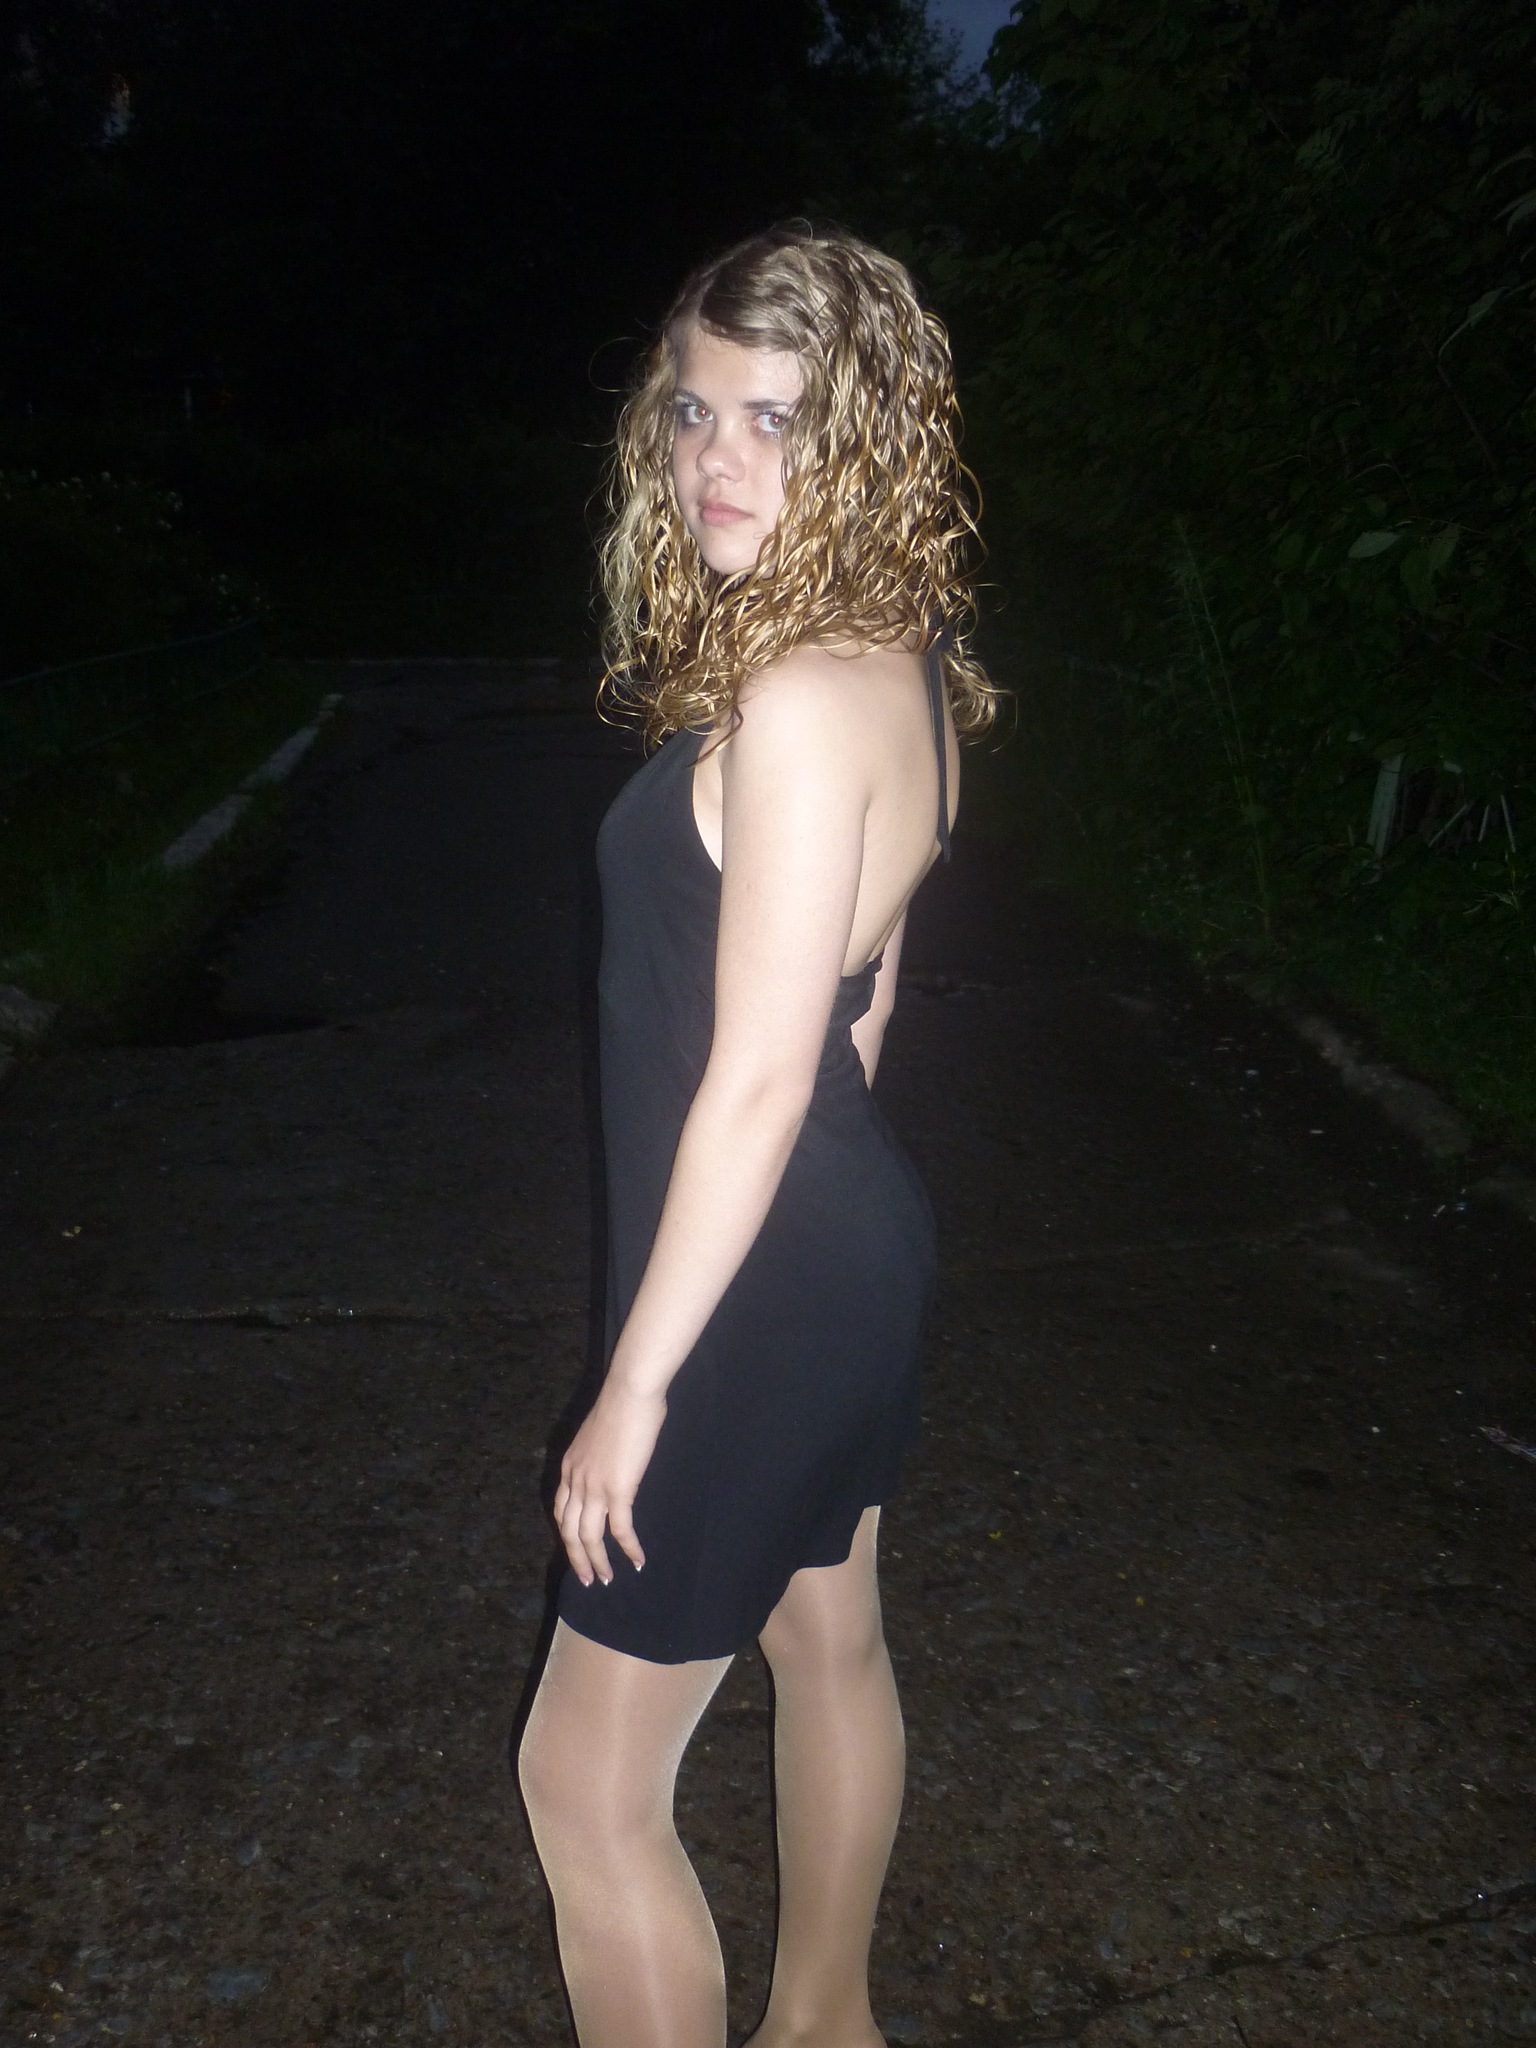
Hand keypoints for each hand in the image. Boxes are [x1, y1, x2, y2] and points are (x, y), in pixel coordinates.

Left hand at [553, 1381, 664, 1586]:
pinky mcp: (618, 1490)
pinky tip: (638, 1561)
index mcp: (569, 1467)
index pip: (561, 1511)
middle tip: (589, 1579)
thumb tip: (613, 1469)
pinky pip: (620, 1529)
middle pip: (569, 1531)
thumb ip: (600, 1458)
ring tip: (607, 1580)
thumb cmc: (622, 1405)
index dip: (568, 1534)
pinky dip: (628, 1548)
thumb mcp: (600, 1436)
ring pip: (589, 1537)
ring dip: (599, 1562)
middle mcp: (575, 1481)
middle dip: (578, 1559)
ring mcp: (594, 1487)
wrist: (630, 1393)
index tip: (578, 1550)